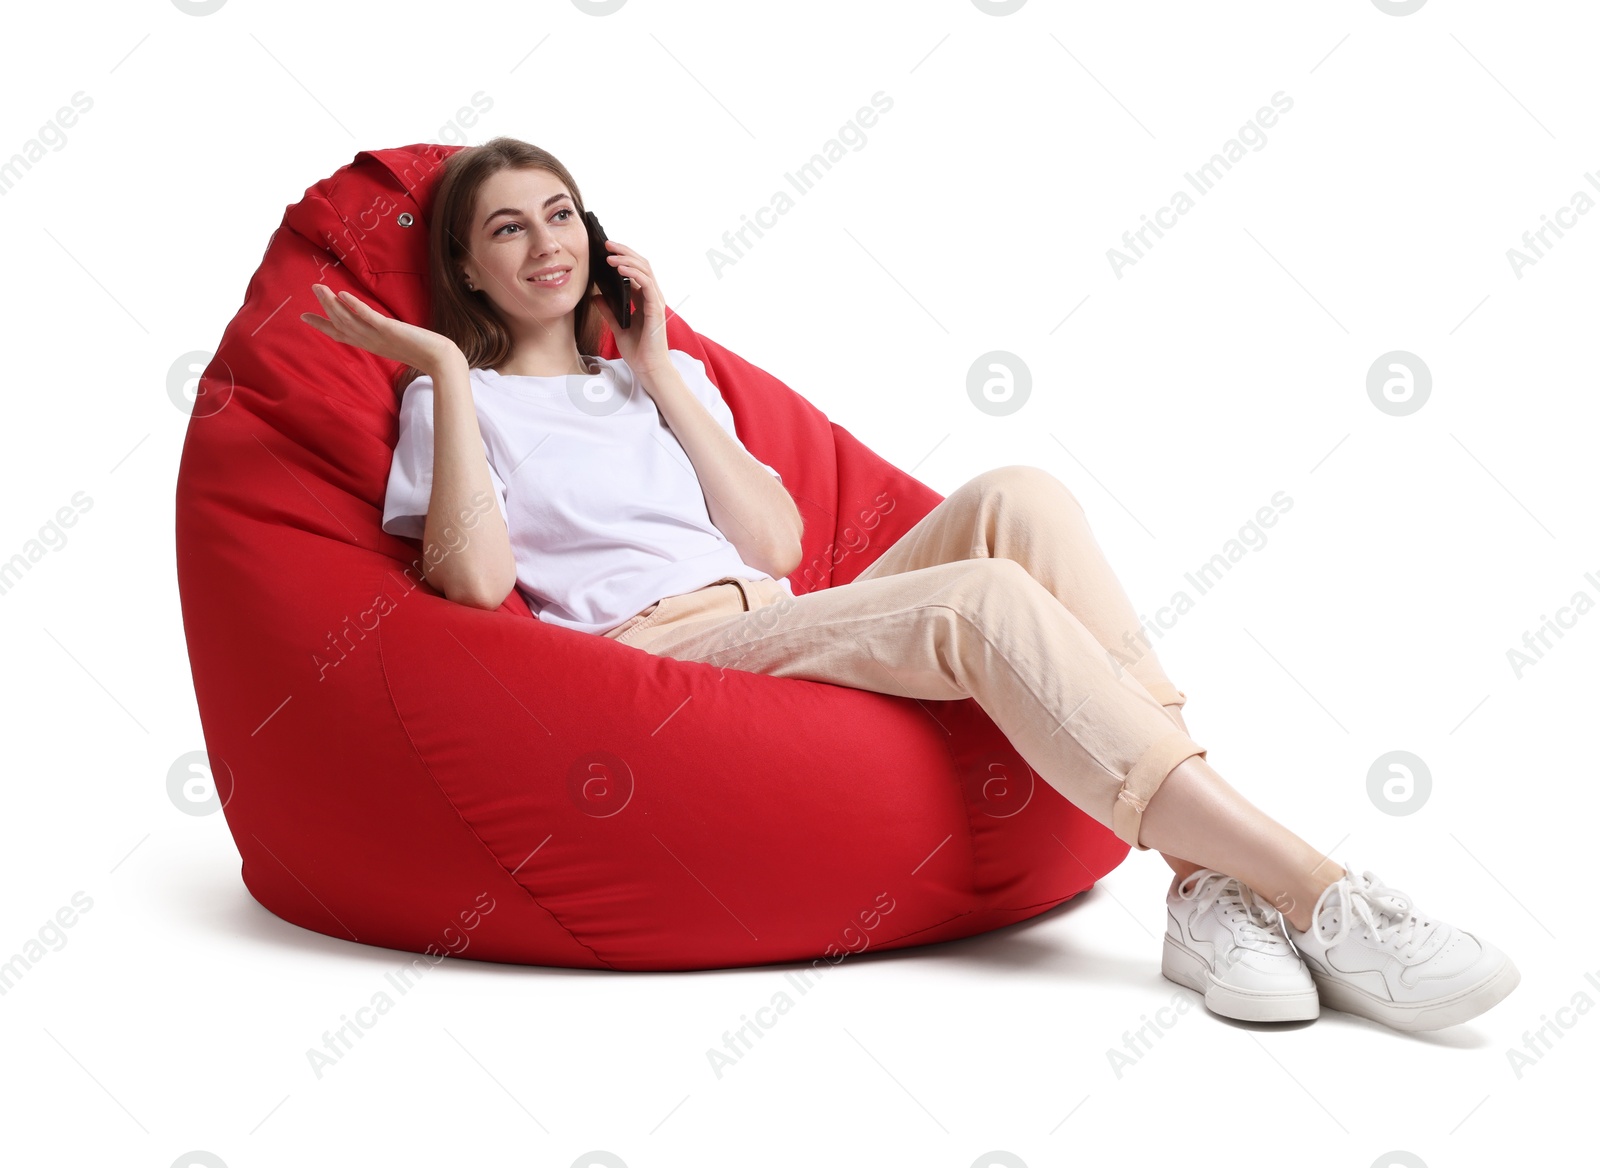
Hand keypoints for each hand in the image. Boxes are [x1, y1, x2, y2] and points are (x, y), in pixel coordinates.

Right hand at [299, 284, 459, 373]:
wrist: (440, 360)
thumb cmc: (424, 352)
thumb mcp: (398, 343)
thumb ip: (385, 336)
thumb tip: (381, 328)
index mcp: (371, 344)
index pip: (341, 335)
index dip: (322, 325)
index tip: (305, 316)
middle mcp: (370, 342)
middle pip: (340, 324)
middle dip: (323, 307)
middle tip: (312, 288)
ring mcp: (378, 336)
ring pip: (349, 319)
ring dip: (333, 303)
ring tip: (320, 287)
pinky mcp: (390, 330)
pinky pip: (369, 317)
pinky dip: (355, 306)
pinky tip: (343, 294)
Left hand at [588, 240, 669, 380]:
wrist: (649, 369)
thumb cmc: (638, 351)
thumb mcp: (617, 327)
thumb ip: (609, 310)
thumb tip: (596, 295)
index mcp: (643, 300)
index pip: (636, 270)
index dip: (622, 257)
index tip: (605, 250)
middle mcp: (651, 297)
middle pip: (641, 265)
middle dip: (624, 251)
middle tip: (606, 243)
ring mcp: (655, 301)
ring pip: (644, 269)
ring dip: (626, 258)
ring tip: (609, 253)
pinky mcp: (655, 308)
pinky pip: (645, 283)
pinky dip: (632, 272)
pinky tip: (618, 268)